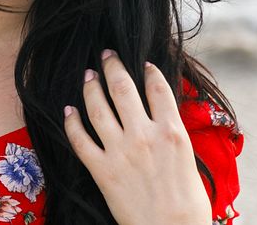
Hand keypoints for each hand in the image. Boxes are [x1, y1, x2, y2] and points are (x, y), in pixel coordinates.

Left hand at [64, 50, 211, 224]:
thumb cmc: (188, 202)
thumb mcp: (189, 158)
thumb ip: (171, 133)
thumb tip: (161, 115)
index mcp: (171, 132)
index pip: (158, 89)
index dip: (148, 71)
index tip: (141, 62)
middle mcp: (144, 136)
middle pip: (123, 89)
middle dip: (112, 66)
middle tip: (106, 54)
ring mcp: (120, 151)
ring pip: (97, 108)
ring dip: (90, 87)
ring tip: (87, 75)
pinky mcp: (102, 170)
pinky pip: (80, 140)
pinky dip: (71, 122)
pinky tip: (67, 110)